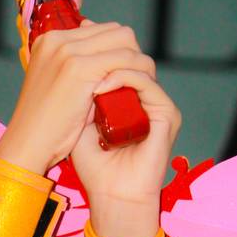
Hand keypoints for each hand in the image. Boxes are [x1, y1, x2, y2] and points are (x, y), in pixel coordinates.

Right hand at [0, 21, 161, 176]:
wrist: (26, 146)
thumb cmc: (41, 127)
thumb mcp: (55, 88)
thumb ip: (75, 70)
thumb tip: (103, 63)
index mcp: (49, 41)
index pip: (101, 30)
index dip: (120, 50)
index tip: (127, 72)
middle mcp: (56, 39)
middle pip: (116, 31)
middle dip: (133, 53)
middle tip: (139, 80)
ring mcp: (66, 51)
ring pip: (125, 41)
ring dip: (139, 62)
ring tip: (140, 86)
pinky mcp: (78, 67)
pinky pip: (124, 60)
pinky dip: (136, 74)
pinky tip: (136, 91)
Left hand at [70, 58, 181, 236]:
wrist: (111, 196)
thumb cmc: (94, 167)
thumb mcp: (80, 123)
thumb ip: (80, 94)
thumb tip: (69, 60)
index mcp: (129, 99)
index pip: (119, 61)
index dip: (99, 48)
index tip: (76, 39)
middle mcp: (146, 99)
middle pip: (132, 57)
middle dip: (106, 50)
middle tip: (80, 48)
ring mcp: (158, 105)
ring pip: (139, 67)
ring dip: (111, 65)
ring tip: (87, 75)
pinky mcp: (166, 115)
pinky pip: (146, 85)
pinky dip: (123, 80)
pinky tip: (100, 86)